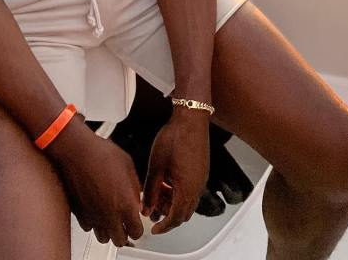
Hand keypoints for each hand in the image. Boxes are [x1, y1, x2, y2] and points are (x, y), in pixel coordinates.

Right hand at [46, 117, 143, 247]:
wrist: (76, 151)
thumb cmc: (101, 153)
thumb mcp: (127, 165)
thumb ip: (135, 187)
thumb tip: (136, 199)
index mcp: (126, 205)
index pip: (137, 232)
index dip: (137, 227)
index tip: (135, 221)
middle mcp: (110, 216)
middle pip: (120, 240)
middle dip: (124, 233)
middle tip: (123, 222)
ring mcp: (93, 217)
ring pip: (103, 238)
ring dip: (108, 230)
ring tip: (109, 216)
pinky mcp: (79, 214)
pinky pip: (88, 227)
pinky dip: (93, 222)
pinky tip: (95, 210)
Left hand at [142, 109, 209, 233]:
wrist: (190, 119)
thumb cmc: (175, 137)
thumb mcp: (156, 166)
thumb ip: (151, 190)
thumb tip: (146, 206)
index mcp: (186, 189)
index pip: (175, 218)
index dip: (164, 226)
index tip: (155, 229)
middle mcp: (197, 187)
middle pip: (183, 213)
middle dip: (167, 216)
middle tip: (153, 212)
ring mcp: (201, 179)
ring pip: (188, 202)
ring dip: (173, 204)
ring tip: (158, 196)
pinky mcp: (201, 171)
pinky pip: (192, 190)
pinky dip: (179, 193)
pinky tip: (168, 183)